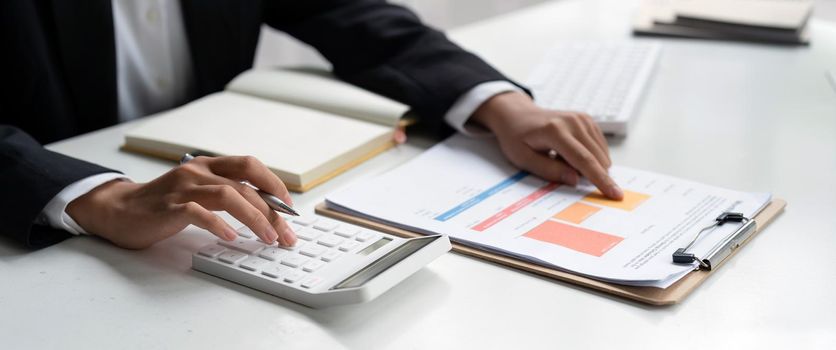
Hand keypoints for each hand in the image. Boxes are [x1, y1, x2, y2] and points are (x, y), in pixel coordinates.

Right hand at [67, 156, 297, 248]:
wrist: (118, 210)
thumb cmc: (162, 205)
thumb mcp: (198, 191)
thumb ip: (225, 194)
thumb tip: (264, 210)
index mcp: (207, 165)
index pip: (249, 165)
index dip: (273, 183)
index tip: (289, 206)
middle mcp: (197, 172)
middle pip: (245, 186)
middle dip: (272, 212)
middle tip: (287, 234)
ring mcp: (182, 188)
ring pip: (228, 196)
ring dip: (254, 218)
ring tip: (268, 237)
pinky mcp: (168, 207)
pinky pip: (198, 213)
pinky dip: (218, 224)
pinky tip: (231, 237)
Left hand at [471, 91, 622, 199]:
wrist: (517, 115)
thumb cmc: (516, 138)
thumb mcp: (523, 159)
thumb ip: (549, 171)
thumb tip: (575, 180)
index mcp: (555, 131)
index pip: (584, 160)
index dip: (601, 180)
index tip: (616, 195)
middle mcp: (573, 122)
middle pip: (597, 158)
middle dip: (590, 175)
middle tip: (561, 170)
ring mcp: (583, 118)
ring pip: (601, 154)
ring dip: (587, 165)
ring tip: (560, 158)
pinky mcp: (588, 120)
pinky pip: (599, 147)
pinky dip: (589, 156)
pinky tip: (569, 153)